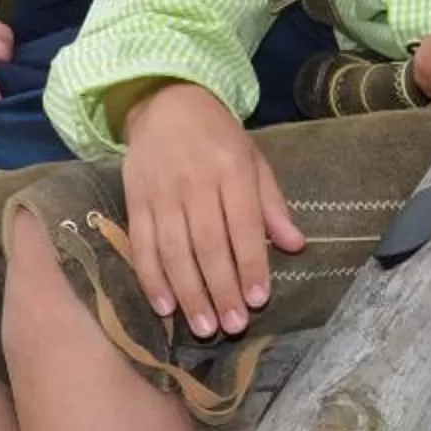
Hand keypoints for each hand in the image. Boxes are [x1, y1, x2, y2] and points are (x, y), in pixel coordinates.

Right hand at [119, 82, 304, 339]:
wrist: (166, 103)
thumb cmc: (218, 137)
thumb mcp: (254, 160)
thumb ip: (272, 205)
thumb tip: (295, 245)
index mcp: (232, 170)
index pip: (243, 225)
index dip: (250, 264)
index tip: (258, 300)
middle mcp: (196, 183)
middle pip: (208, 244)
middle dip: (221, 289)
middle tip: (232, 326)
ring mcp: (162, 193)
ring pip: (174, 250)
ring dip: (189, 293)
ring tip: (204, 327)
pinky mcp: (134, 201)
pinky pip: (141, 245)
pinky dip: (151, 278)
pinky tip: (165, 307)